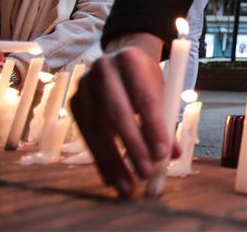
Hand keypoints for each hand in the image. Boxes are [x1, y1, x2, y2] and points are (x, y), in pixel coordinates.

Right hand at [71, 32, 179, 196]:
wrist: (119, 59)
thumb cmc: (145, 78)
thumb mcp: (160, 91)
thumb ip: (166, 120)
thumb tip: (172, 155)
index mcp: (130, 60)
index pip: (143, 98)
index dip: (153, 127)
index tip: (163, 154)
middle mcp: (103, 70)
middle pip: (118, 114)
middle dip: (133, 147)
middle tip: (147, 173)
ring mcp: (84, 86)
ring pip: (98, 129)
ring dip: (114, 162)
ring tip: (129, 186)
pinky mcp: (74, 103)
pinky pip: (87, 137)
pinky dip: (101, 161)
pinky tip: (112, 179)